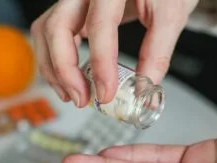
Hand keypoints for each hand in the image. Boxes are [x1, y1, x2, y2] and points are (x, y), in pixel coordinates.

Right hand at [31, 0, 198, 106]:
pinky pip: (51, 34)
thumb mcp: (171, 14)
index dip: (101, 65)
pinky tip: (70, 80)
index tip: (106, 94)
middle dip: (64, 71)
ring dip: (53, 69)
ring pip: (45, 31)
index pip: (99, 26)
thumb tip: (144, 88)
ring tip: (74, 95)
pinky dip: (55, 60)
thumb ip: (158, 51)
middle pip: (56, 27)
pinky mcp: (72, 10)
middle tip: (82, 99)